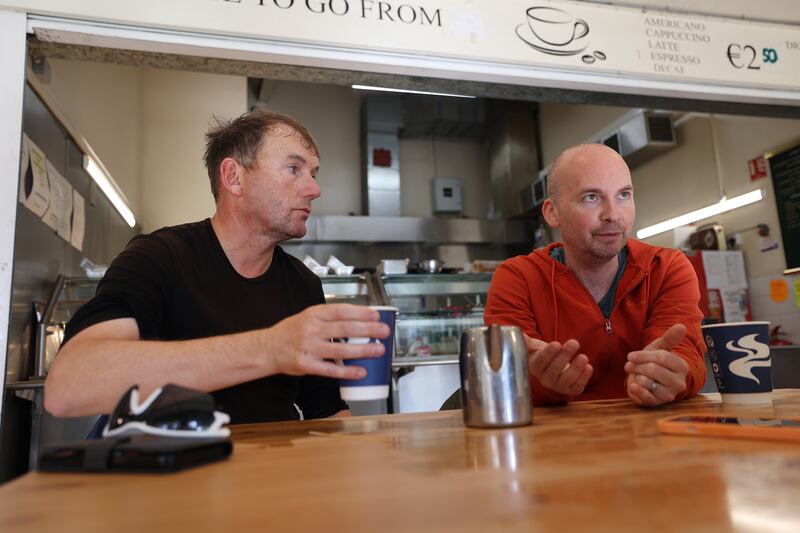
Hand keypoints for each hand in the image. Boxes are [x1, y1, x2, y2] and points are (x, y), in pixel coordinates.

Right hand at [263, 304, 389, 379]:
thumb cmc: (291, 332)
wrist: (267, 348)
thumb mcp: (308, 316)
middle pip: (344, 328)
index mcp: (313, 314)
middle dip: (368, 329)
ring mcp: (308, 348)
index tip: (376, 314)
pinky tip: (360, 372)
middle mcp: (311, 329)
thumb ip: (330, 318)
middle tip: (384, 332)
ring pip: (340, 349)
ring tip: (378, 350)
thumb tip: (359, 319)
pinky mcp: (306, 365)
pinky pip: (330, 369)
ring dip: (362, 350)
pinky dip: (347, 371)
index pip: (341, 310)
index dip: (360, 312)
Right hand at [524, 333, 592, 396]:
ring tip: (583, 357)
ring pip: (567, 379)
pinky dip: (584, 377)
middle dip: (565, 355)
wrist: (554, 369)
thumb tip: (521, 335)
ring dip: (576, 368)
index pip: (541, 362)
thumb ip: (527, 342)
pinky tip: (588, 367)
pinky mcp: (571, 390)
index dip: (549, 353)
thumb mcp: (534, 348)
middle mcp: (545, 379)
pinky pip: (577, 386)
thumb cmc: (544, 356)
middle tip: (574, 343)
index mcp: (535, 367)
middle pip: (555, 369)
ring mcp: (558, 386)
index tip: (557, 344)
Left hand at [625, 323, 689, 406]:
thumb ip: (670, 338)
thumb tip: (681, 326)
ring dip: (635, 376)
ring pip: (647, 382)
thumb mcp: (660, 349)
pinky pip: (644, 396)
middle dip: (637, 366)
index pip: (661, 357)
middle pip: (652, 369)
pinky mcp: (658, 404)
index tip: (631, 355)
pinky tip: (633, 385)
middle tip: (629, 365)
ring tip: (634, 374)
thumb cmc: (654, 363)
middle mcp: (679, 382)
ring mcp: (669, 395)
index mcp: (681, 366)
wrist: (649, 382)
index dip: (643, 355)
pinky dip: (635, 389)